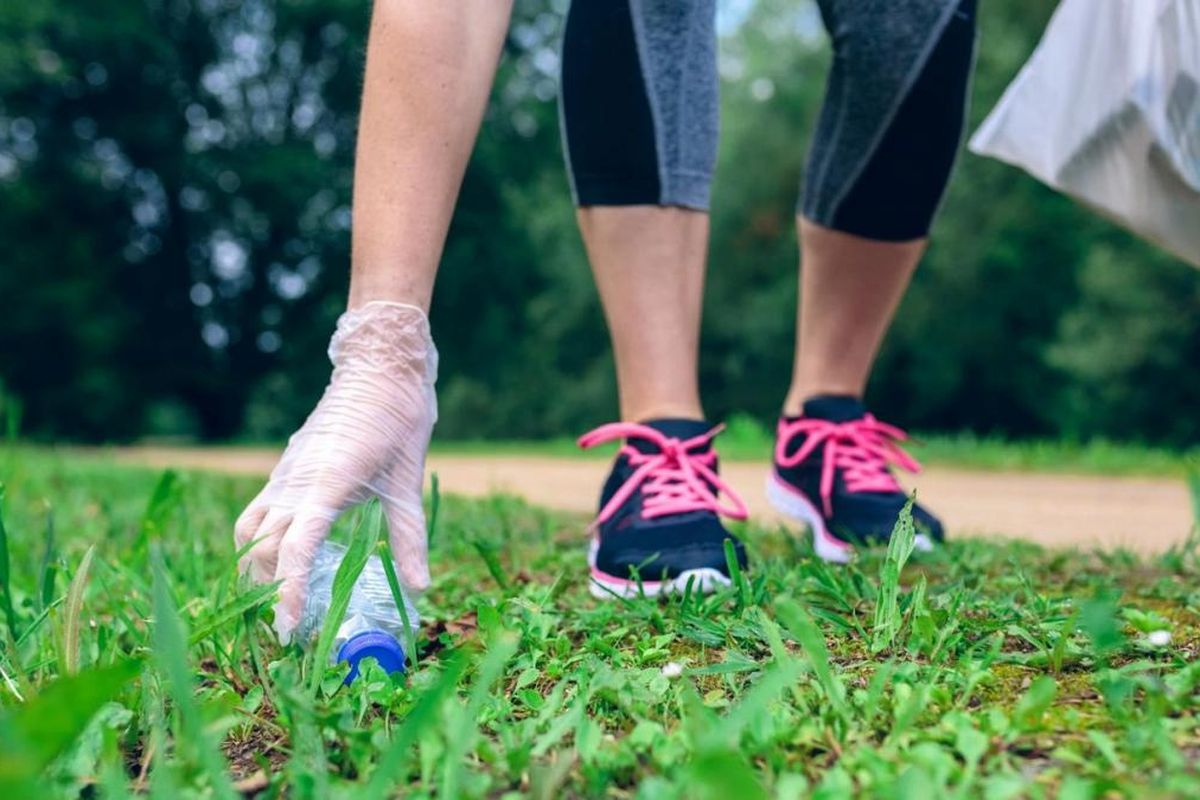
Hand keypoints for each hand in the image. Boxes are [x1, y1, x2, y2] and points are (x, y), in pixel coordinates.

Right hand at [234, 302, 437, 642]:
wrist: (380, 367)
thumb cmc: (399, 419)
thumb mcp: (408, 482)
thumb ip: (409, 538)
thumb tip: (421, 588)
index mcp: (325, 486)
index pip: (294, 550)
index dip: (288, 593)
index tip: (290, 628)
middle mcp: (294, 482)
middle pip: (262, 550)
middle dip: (267, 592)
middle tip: (288, 631)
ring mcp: (285, 474)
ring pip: (250, 532)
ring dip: (255, 569)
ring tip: (278, 602)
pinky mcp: (285, 469)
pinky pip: (257, 513)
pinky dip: (260, 543)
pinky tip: (282, 561)